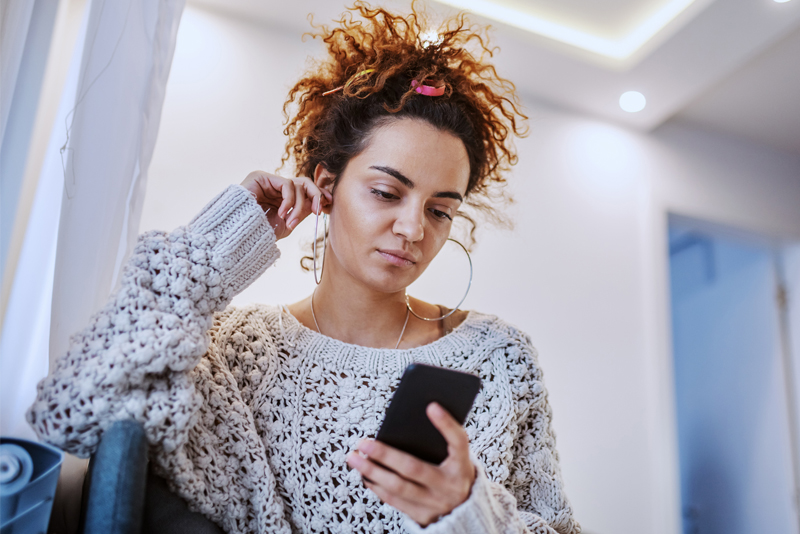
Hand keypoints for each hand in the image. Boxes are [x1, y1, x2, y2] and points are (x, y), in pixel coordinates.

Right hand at [240, 171, 331, 239]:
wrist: (239, 236)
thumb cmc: (259, 234)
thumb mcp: (286, 224)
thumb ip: (301, 212)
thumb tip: (319, 203)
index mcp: (281, 198)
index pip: (304, 190)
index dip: (318, 195)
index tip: (329, 204)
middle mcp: (275, 187)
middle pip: (304, 183)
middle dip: (315, 196)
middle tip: (318, 210)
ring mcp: (268, 181)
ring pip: (297, 185)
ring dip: (299, 206)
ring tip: (289, 222)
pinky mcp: (260, 177)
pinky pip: (286, 184)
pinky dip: (289, 201)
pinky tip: (282, 213)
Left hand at [346, 403, 476, 526]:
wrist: (466, 513)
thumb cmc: (454, 474)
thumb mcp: (456, 459)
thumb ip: (441, 442)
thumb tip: (407, 420)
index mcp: (462, 466)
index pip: (459, 441)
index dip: (446, 424)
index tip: (431, 405)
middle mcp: (450, 486)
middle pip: (414, 468)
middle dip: (385, 455)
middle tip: (363, 442)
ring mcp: (436, 503)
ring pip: (398, 487)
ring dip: (372, 471)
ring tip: (354, 458)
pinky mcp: (422, 516)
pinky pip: (394, 500)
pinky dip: (377, 486)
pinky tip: (364, 474)